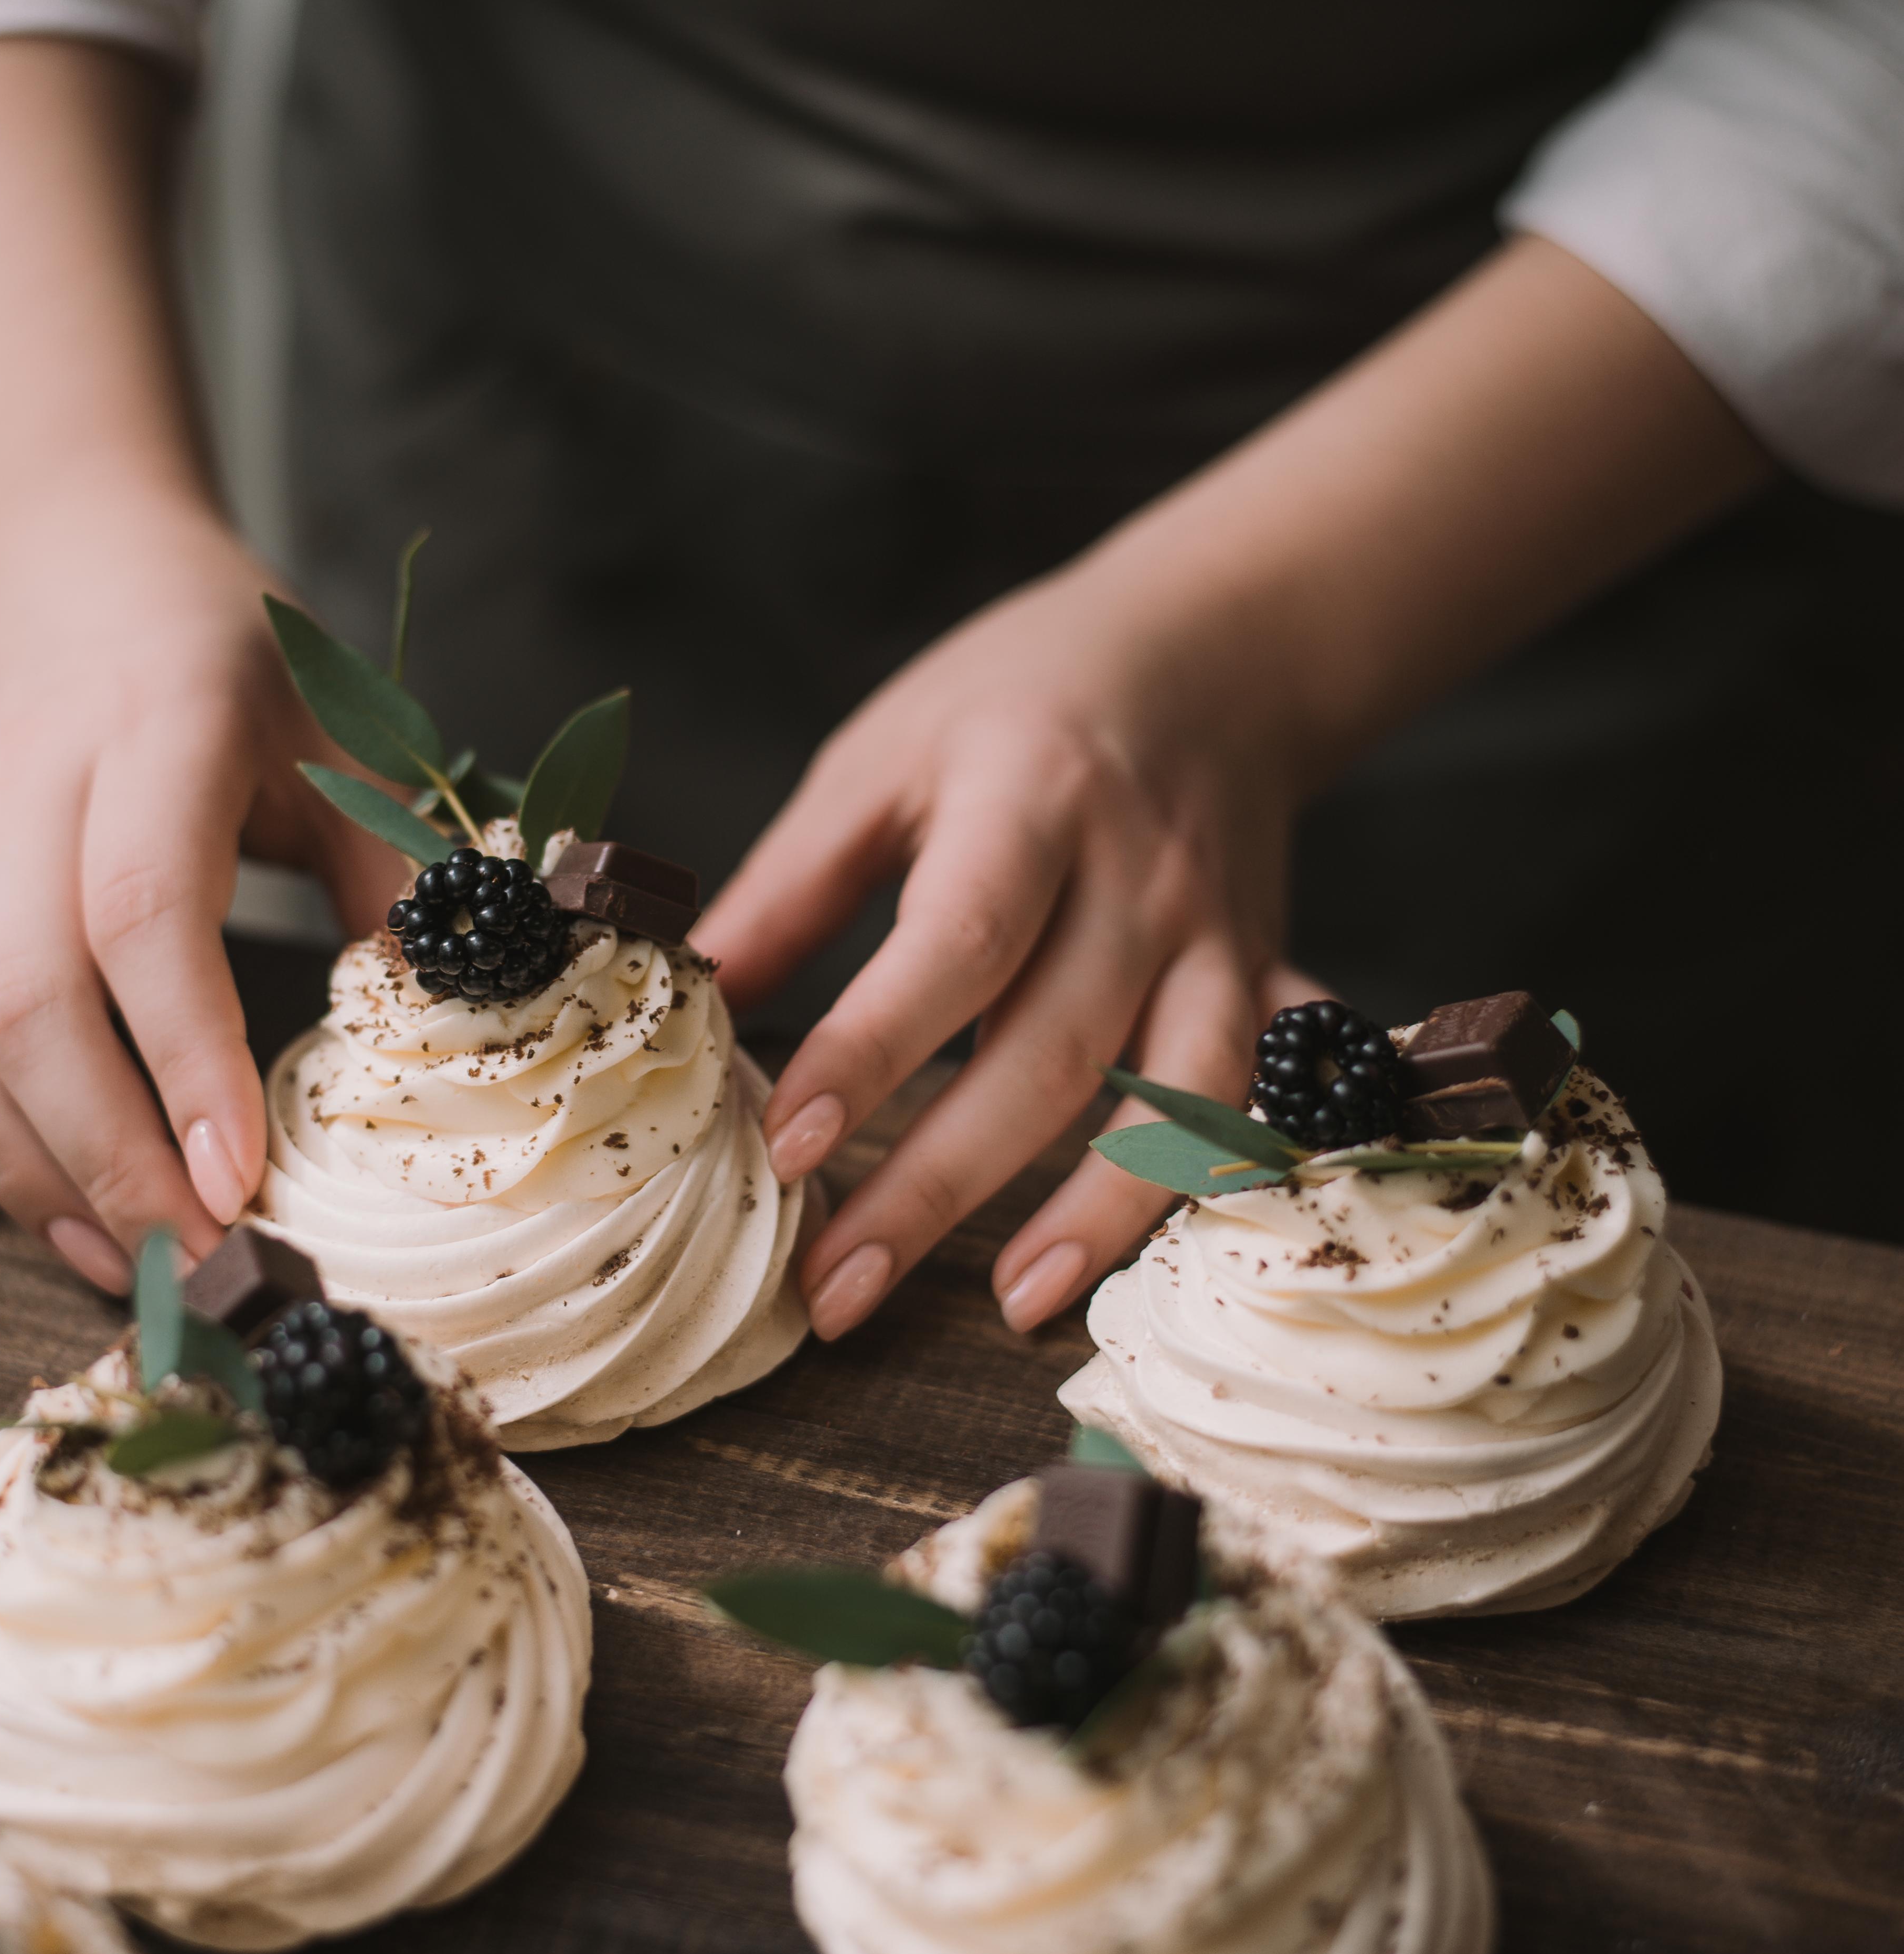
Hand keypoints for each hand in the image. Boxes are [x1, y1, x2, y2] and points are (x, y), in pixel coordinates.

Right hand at [0, 503, 398, 1282]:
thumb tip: (444, 1026)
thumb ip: (393, 877)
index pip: (143, 912)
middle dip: (104, 1152)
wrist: (72, 556)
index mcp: (154, 732)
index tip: (239, 1180)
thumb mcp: (336, 736)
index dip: (184, 1057)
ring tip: (110, 1257)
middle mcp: (20, 784)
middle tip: (195, 1256)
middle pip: (19, 995)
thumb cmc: (221, 657)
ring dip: (4, 1161)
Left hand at [703, 235, 1775, 1343]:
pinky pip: (1253, 1093)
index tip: (788, 1146)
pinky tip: (1148, 1257)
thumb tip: (689, 995)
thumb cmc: (1020, 697)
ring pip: (1176, 1097)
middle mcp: (1139, 878)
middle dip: (941, 1184)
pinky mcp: (1264, 975)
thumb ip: (795, 881)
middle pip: (1048, 1053)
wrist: (1213, 648)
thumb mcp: (884, 754)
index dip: (871, 1050)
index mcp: (1030, 797)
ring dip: (1099, 1214)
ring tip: (1010, 1306)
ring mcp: (1218, 936)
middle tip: (837, 1288)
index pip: (956, 944)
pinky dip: (1214, 1177)